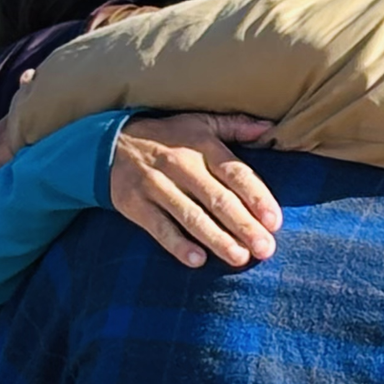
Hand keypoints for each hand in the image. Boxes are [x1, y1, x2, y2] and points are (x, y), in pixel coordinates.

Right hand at [110, 114, 280, 268]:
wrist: (109, 143)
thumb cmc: (168, 137)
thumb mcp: (200, 123)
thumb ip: (236, 126)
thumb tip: (269, 128)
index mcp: (202, 146)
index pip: (235, 173)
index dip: (256, 197)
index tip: (274, 221)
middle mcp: (180, 165)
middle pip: (217, 198)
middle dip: (243, 225)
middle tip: (265, 248)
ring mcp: (156, 185)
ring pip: (191, 216)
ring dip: (216, 239)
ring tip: (239, 258)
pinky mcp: (135, 204)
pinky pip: (158, 227)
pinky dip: (177, 245)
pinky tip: (197, 260)